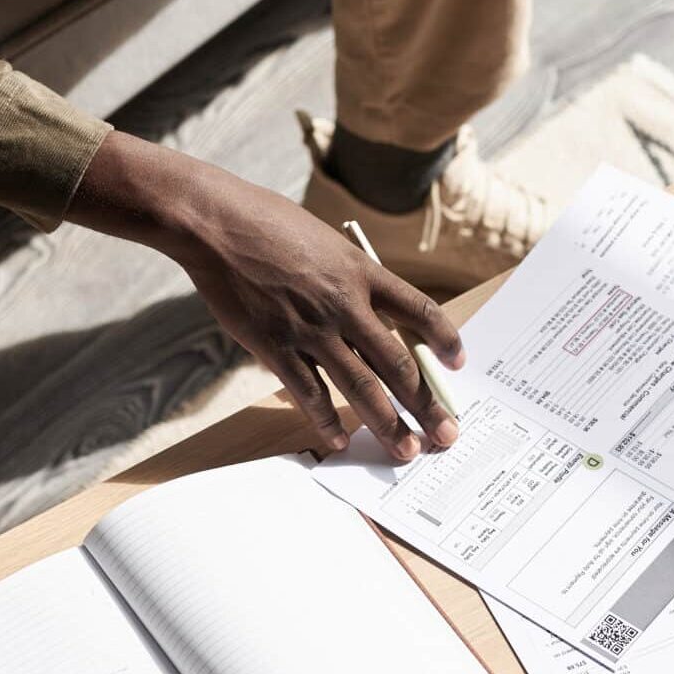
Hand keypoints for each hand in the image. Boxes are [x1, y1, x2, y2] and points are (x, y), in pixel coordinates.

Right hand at [66, 132, 464, 460]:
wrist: (215, 223)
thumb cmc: (266, 224)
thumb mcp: (324, 242)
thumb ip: (348, 279)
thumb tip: (368, 321)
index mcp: (362, 271)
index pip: (419, 309)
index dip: (445, 339)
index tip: (458, 363)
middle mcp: (345, 303)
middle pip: (398, 363)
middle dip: (427, 404)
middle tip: (446, 435)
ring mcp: (311, 329)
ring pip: (361, 387)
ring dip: (388, 424)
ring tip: (406, 450)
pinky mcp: (275, 347)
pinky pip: (309, 393)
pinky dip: (326, 421)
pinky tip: (338, 440)